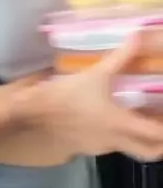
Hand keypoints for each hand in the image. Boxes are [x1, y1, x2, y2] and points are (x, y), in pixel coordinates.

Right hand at [34, 34, 162, 160]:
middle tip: (162, 122)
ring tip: (145, 118)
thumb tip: (138, 35)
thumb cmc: (68, 94)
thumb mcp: (96, 73)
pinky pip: (114, 146)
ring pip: (133, 149)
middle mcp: (116, 140)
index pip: (158, 134)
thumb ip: (120, 57)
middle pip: (151, 152)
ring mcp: (102, 147)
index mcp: (121, 123)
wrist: (36, 113)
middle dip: (162, 142)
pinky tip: (117, 120)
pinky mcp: (89, 147)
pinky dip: (124, 136)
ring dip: (143, 139)